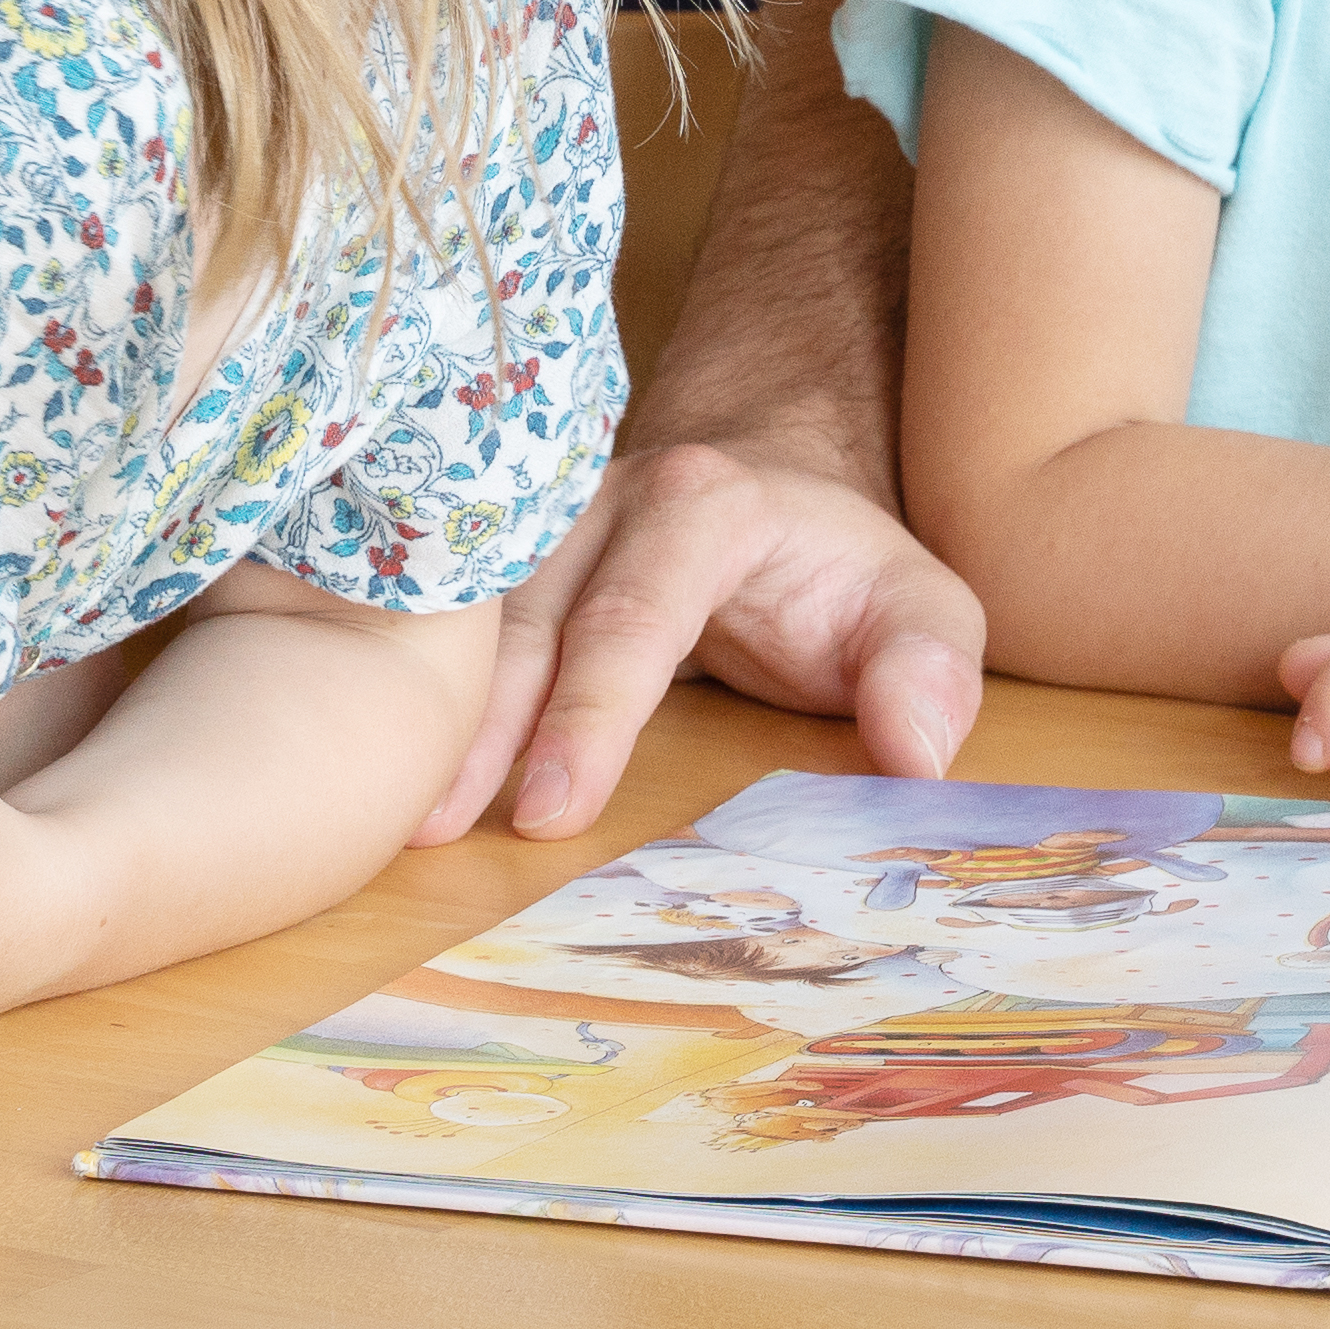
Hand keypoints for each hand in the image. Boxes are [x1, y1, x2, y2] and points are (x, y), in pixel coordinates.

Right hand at [435, 436, 993, 845]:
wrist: (782, 501)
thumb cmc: (845, 576)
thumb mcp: (923, 611)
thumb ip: (930, 671)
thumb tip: (918, 757)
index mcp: (705, 503)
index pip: (636, 615)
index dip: (592, 713)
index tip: (555, 807)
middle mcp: (604, 500)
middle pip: (532, 617)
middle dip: (486, 725)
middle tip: (440, 828)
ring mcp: (543, 528)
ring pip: (473, 622)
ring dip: (438, 719)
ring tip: (402, 818)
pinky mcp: (507, 566)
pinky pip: (453, 629)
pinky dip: (427, 697)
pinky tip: (399, 770)